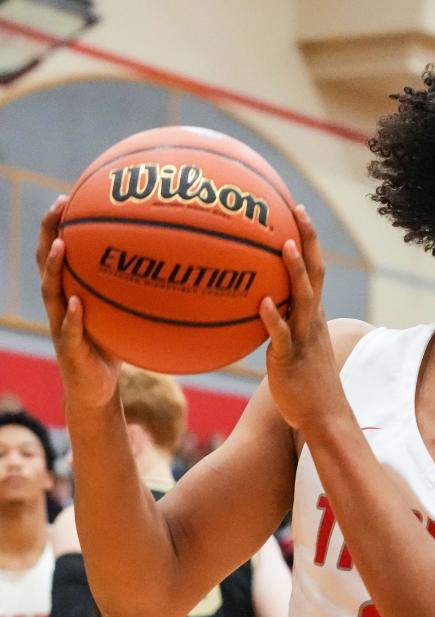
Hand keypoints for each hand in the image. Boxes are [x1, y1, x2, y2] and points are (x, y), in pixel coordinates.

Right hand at [36, 195, 122, 410]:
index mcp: (70, 292)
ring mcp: (60, 326)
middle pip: (47, 262)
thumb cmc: (113, 346)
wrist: (96, 390)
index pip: (60, 251)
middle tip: (58, 206)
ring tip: (61, 246)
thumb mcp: (126, 313)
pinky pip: (69, 331)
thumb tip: (175, 266)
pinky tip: (77, 303)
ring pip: (51, 292)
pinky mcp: (68, 351)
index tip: (69, 196)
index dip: (60, 225)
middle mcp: (60, 304)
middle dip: (49, 232)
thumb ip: (138, 291)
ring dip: (54, 268)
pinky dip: (73, 316)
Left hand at [259, 205, 348, 436]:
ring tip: (284, 245)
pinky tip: (263, 302)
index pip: (315, 270)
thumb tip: (257, 305)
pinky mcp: (290, 358)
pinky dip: (274, 318)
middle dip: (307, 240)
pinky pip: (282, 335)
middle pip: (315, 272)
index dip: (308, 240)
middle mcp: (312, 320)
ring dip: (295, 271)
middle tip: (297, 210)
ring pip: (303, 298)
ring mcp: (303, 338)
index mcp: (313, 315)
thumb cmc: (305, 384)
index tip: (297, 211)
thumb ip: (280, 324)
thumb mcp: (295, 347)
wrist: (323, 416)